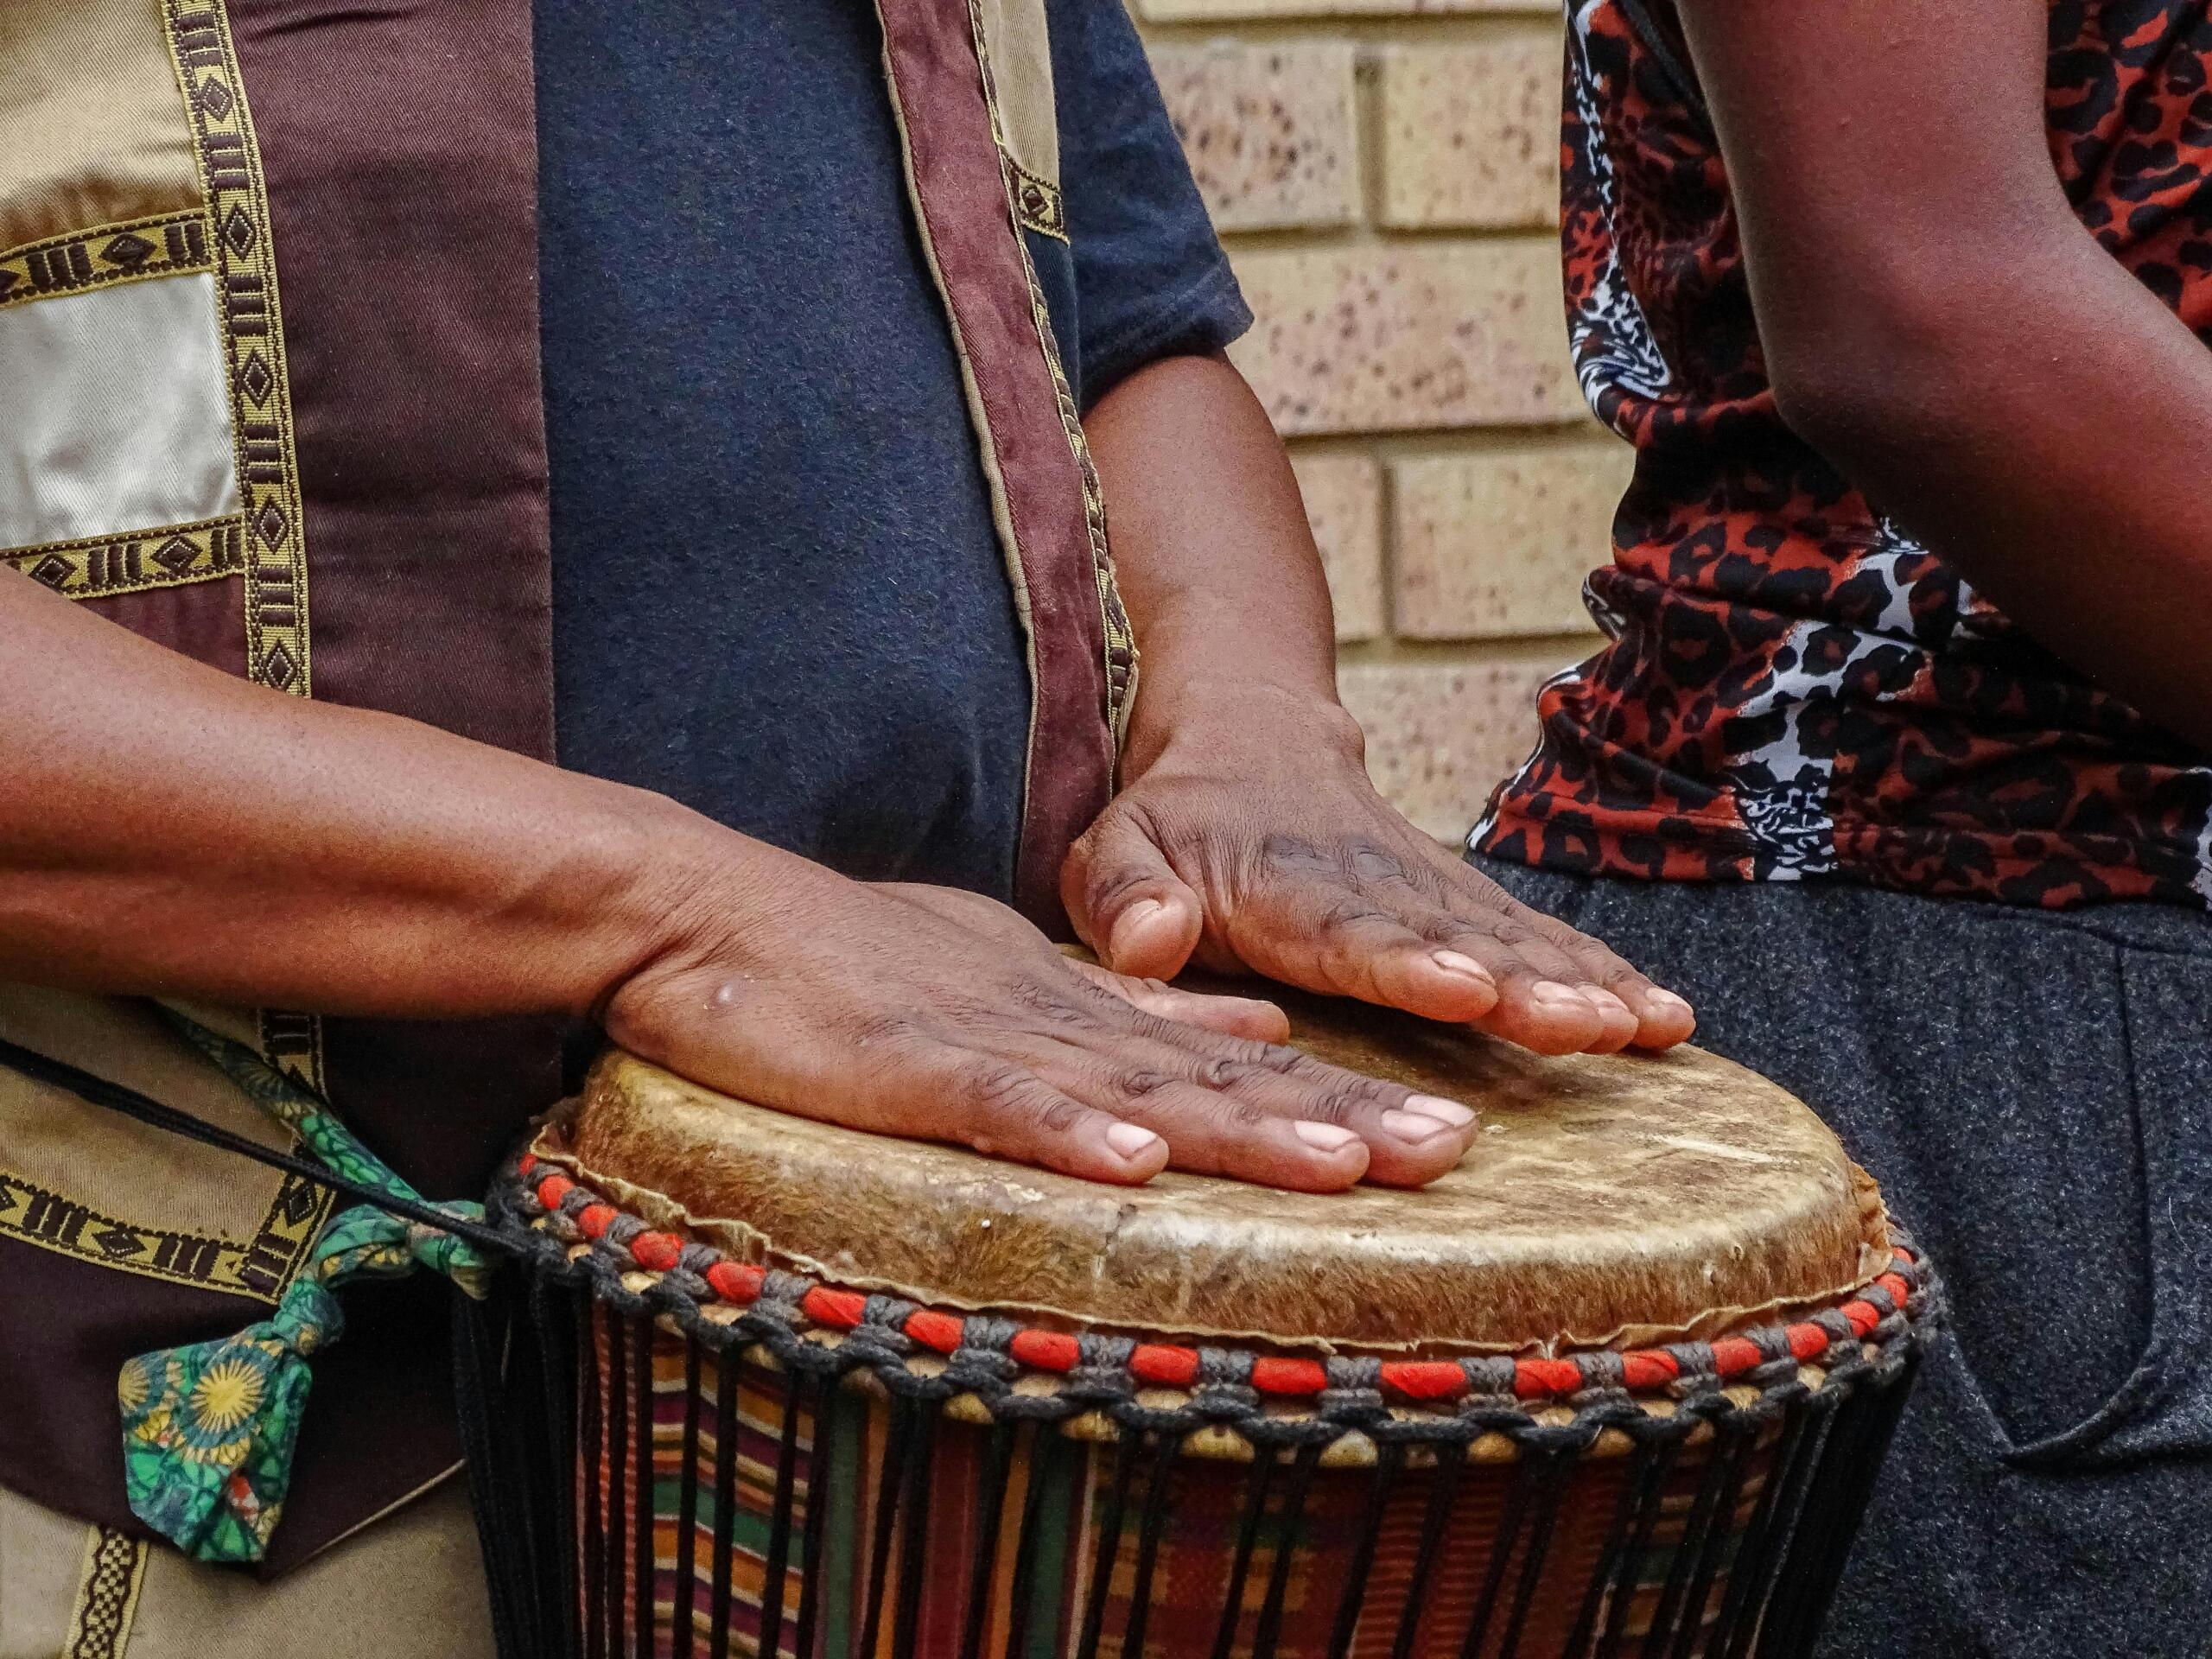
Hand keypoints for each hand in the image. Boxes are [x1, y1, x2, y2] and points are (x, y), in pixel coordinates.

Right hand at [602, 853, 1479, 1190]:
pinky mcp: (906, 1063)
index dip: (1338, 1098)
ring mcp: (987, 1039)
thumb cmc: (854, 963)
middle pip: (1219, 1076)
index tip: (1445, 1140)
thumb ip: (1130, 1010)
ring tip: (1353, 1163)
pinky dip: (1065, 1132)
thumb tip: (1253, 1024)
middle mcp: (1061, 1023)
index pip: (1233, 1060)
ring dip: (1244, 1125)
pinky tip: (1136, 1162)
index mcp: (1086, 1013)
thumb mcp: (1017, 980)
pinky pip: (995, 1103)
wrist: (712, 913)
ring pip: (1135, 1088)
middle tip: (1452, 1152)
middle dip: (1339, 1117)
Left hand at [1062, 689, 1695, 1054]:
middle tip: (1596, 1027)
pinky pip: (1538, 935)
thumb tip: (1147, 943)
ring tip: (1650, 1027)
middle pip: (1458, 938)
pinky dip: (1601, 971)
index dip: (1408, 962)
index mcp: (1281, 888)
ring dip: (1582, 982)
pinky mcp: (1464, 897)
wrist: (1251, 736)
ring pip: (1513, 936)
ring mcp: (1428, 888)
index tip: (1466, 991)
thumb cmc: (1170, 821)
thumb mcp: (1109, 849)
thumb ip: (1117, 896)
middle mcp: (1371, 884)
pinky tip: (1664, 1018)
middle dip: (1529, 985)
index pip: (1348, 929)